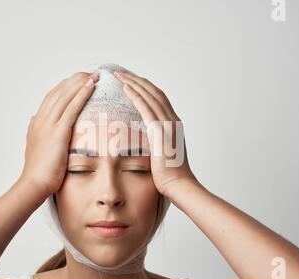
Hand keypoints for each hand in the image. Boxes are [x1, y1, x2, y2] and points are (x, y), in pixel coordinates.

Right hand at [19, 72, 98, 197]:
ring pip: (65, 96)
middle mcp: (41, 119)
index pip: (52, 98)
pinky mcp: (58, 132)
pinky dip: (82, 94)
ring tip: (93, 75)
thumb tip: (34, 119)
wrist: (34, 183)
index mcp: (37, 122)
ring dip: (80, 82)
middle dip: (74, 80)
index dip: (65, 87)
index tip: (77, 80)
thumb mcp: (35, 146)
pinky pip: (72, 108)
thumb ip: (36, 132)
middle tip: (88, 72)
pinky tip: (91, 86)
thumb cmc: (38, 170)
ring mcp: (48, 124)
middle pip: (59, 92)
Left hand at [113, 71, 197, 200]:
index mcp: (174, 124)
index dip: (145, 88)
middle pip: (154, 92)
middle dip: (137, 80)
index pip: (159, 99)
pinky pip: (146, 108)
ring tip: (119, 75)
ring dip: (134, 83)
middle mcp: (173, 120)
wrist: (180, 186)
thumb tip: (145, 141)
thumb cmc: (170, 176)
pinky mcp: (160, 131)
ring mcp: (168, 124)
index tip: (131, 81)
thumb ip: (156, 143)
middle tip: (121, 73)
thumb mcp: (164, 155)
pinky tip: (125, 88)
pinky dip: (136, 95)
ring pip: (150, 96)